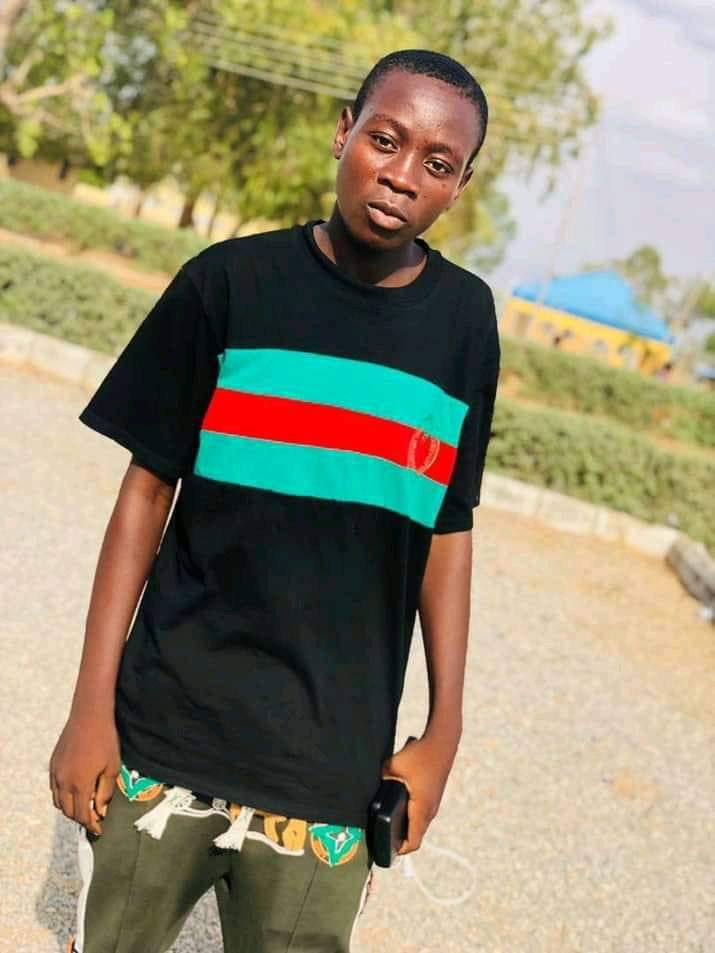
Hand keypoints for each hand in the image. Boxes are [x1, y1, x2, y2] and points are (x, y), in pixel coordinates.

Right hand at [49, 713, 120, 835]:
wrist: (89, 716)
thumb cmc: (105, 740)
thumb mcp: (112, 767)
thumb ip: (105, 792)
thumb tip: (100, 811)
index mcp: (79, 784)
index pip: (82, 815)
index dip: (91, 825)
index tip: (99, 830)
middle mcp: (63, 782)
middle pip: (67, 811)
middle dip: (80, 818)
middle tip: (93, 818)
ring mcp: (56, 772)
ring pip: (58, 801)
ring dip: (69, 808)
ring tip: (84, 806)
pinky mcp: (53, 764)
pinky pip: (54, 788)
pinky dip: (62, 795)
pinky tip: (74, 791)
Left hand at [381, 733, 455, 854]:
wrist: (442, 741)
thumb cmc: (419, 754)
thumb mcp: (394, 767)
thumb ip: (382, 780)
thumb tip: (370, 788)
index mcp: (421, 808)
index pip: (413, 842)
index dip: (399, 851)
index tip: (385, 851)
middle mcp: (430, 810)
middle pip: (416, 835)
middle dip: (400, 840)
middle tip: (382, 838)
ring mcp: (434, 802)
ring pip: (419, 824)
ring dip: (407, 828)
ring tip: (389, 825)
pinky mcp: (434, 794)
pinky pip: (422, 813)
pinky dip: (412, 816)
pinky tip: (400, 807)